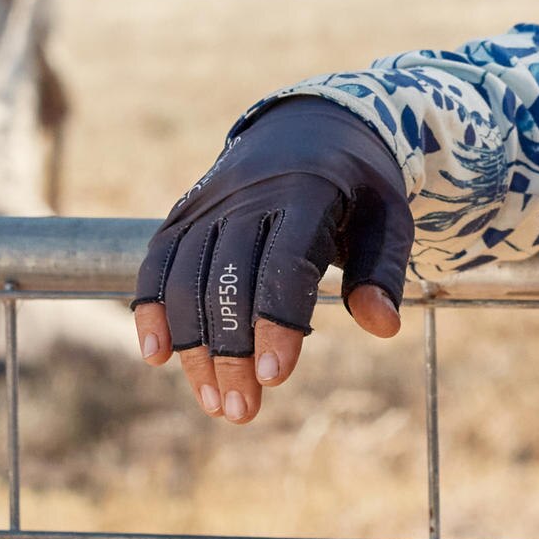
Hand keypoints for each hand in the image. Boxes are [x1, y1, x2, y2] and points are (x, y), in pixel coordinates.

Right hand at [129, 97, 413, 424]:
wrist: (309, 127)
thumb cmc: (357, 186)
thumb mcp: (388, 217)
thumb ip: (382, 270)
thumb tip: (382, 327)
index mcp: (306, 192)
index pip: (283, 263)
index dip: (276, 323)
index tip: (276, 378)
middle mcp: (249, 196)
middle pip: (228, 280)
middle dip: (231, 353)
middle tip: (242, 412)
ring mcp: (209, 204)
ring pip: (187, 278)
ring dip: (194, 345)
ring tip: (213, 402)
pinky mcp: (183, 213)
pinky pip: (157, 261)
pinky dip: (150, 308)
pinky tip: (157, 356)